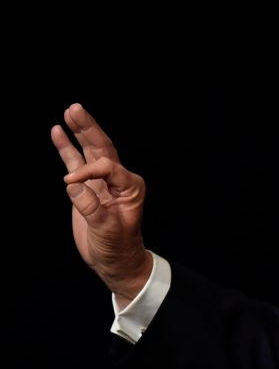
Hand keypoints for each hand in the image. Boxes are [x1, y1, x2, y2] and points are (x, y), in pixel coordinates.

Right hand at [51, 103, 152, 306]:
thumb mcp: (107, 230)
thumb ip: (91, 208)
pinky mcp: (87, 187)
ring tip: (69, 111)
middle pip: (102, 147)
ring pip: (89, 151)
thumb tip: (73, 185)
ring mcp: (102, 181)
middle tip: (75, 108)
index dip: (87, 171)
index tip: (70, 185)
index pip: (107, 166)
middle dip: (88, 128)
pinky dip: (67, 148)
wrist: (113, 260)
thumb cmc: (117, 246)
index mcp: (130, 186)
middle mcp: (119, 179)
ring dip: (79, 131)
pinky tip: (58, 131)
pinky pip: (76, 162)